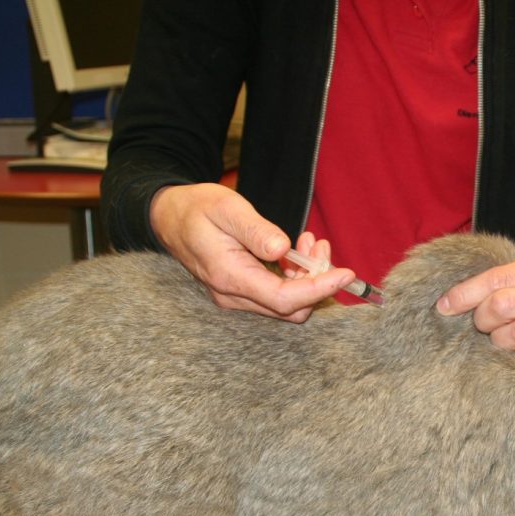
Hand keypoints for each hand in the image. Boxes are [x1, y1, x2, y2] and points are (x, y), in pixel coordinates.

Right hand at [150, 183, 354, 320]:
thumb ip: (255, 230)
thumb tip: (283, 249)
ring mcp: (236, 298)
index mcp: (229, 276)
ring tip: (310, 241)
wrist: (169, 217)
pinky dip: (296, 277)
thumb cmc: (196, 208)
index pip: (285, 299)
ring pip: (287, 304)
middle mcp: (233, 296)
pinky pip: (277, 295)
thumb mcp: (225, 207)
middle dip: (316, 281)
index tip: (345, 273)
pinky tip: (297, 251)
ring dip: (308, 277)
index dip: (319, 289)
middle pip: (291, 308)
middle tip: (320, 245)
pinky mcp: (241, 293)